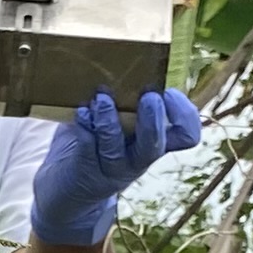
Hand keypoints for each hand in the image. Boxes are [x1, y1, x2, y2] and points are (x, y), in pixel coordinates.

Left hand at [29, 85, 203, 248]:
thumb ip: (126, 100)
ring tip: (102, 98)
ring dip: (110, 120)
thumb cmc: (96, 145)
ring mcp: (111, 169)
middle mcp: (137, 159)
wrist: (66, 192)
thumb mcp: (120, 123)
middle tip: (148, 95)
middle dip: (153, 119)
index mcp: (154, 143)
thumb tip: (125, 59)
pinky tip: (81, 112)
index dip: (186, 116)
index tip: (170, 93)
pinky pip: (86, 149)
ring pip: (116, 148)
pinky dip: (85, 128)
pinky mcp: (84, 172)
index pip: (186, 136)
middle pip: (155, 145)